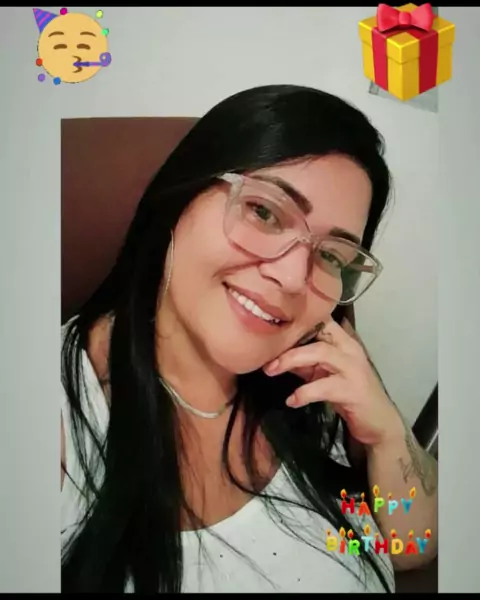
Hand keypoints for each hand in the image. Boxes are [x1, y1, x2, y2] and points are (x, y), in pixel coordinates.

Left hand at [263, 318, 403, 447]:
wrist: (378, 422)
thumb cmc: (348, 394)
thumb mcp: (322, 373)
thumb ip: (304, 362)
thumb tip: (275, 353)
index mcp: (343, 342)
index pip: (322, 320)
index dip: (298, 321)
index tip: (274, 327)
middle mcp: (350, 350)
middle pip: (318, 334)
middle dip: (289, 345)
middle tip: (266, 358)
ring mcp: (354, 369)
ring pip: (321, 352)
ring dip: (292, 360)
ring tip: (271, 371)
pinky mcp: (353, 390)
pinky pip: (324, 387)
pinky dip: (304, 393)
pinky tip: (291, 400)